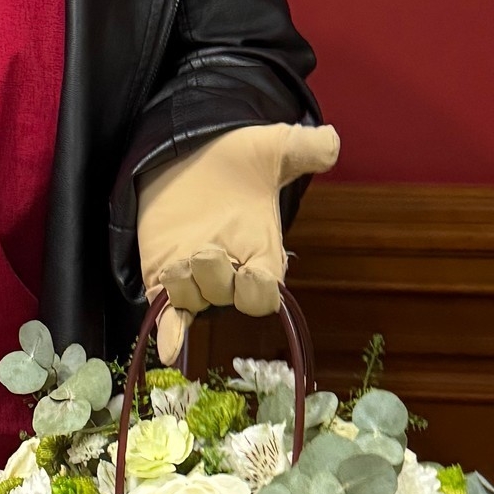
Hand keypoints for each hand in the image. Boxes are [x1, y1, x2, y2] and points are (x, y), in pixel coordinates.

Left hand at [137, 121, 339, 364]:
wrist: (185, 152)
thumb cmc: (234, 157)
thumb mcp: (270, 148)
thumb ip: (303, 148)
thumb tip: (330, 142)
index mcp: (262, 253)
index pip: (266, 292)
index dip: (259, 289)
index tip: (252, 273)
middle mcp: (231, 274)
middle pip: (226, 299)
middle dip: (216, 280)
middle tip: (205, 251)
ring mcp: (196, 279)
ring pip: (192, 302)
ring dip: (183, 286)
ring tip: (178, 258)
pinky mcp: (163, 275)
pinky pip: (168, 315)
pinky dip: (169, 334)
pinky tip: (168, 351)